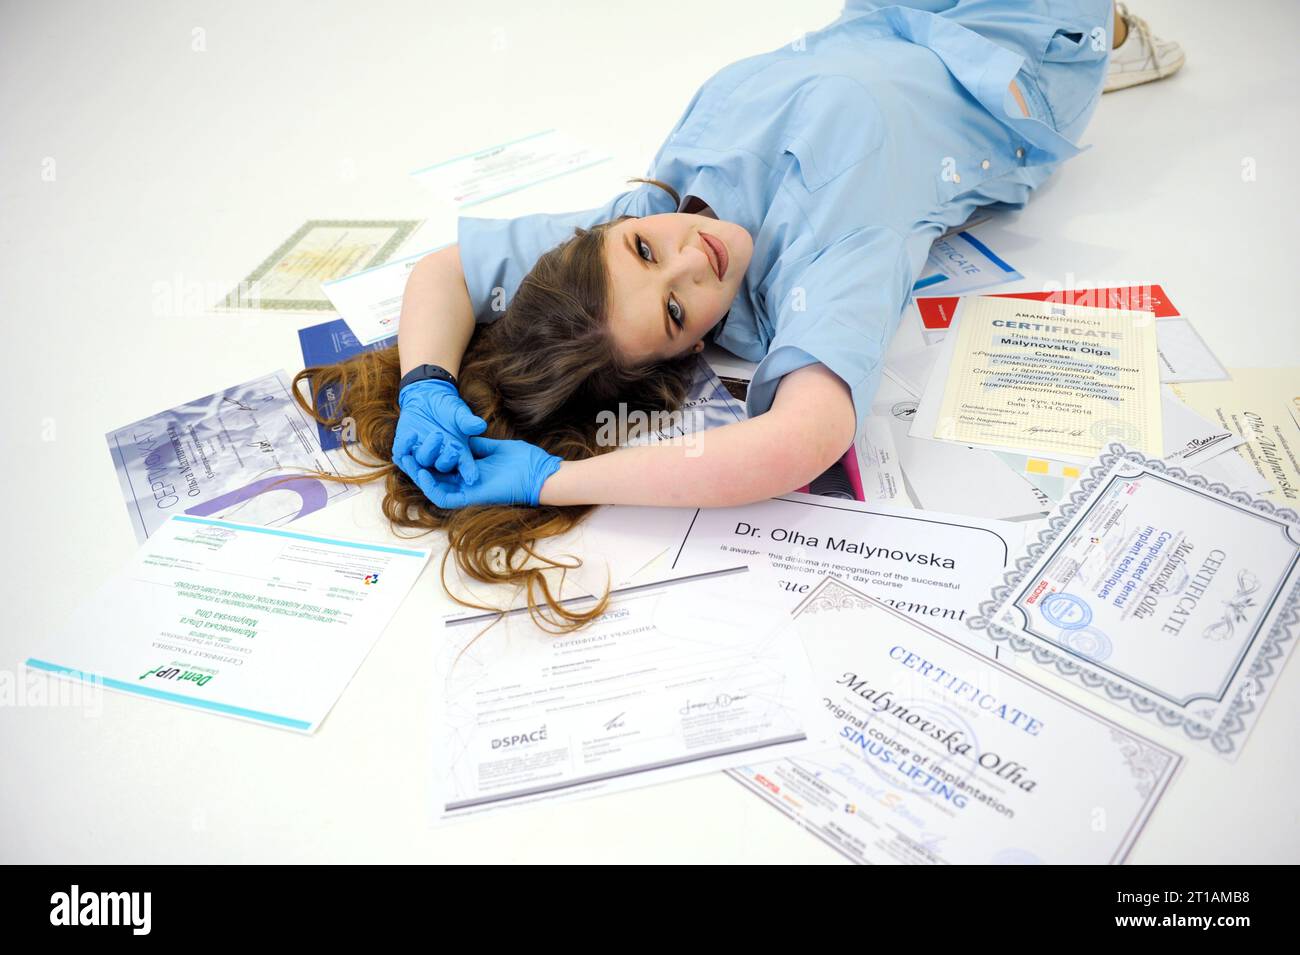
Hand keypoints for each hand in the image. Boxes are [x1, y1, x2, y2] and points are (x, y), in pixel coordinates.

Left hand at [392, 378, 486, 485]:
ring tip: (437, 434)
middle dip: (447, 460)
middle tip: (454, 447)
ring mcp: (421, 454)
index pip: (464, 466)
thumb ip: (468, 421)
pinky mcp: (404, 448)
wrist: (426, 398)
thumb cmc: (448, 407)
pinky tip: (412, 434)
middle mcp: (439, 458)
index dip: (468, 472)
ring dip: (430, 450)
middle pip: (442, 467)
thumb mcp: (459, 413)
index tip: (473, 478)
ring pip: (423, 461)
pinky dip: (406, 445)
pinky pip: (402, 452)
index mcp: (457, 454)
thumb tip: (480, 426)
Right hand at [400, 435, 562, 508]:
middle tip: (403, 454)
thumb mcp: (495, 447)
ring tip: (407, 462)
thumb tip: (463, 436)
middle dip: (417, 466)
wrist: (539, 473)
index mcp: (472, 471)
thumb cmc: (524, 460)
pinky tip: (423, 472)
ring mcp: (468, 492)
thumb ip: (477, 445)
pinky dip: (432, 487)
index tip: (416, 444)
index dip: (429, 456)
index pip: (445, 466)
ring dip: (419, 477)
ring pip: (435, 488)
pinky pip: (445, 497)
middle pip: (435, 477)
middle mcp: (467, 483)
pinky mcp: (471, 498)